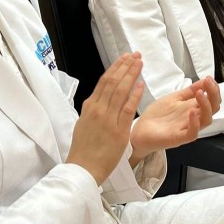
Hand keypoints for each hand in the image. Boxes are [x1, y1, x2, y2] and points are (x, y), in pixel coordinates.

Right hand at [68, 53, 144, 183]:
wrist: (82, 169)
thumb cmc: (84, 150)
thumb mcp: (83, 124)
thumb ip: (93, 111)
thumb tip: (99, 100)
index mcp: (89, 107)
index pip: (104, 81)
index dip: (116, 68)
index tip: (124, 58)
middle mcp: (97, 109)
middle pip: (113, 82)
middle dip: (125, 66)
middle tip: (135, 55)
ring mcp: (107, 119)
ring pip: (120, 91)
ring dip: (131, 75)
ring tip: (140, 63)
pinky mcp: (118, 130)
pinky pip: (128, 108)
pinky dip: (134, 95)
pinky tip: (141, 84)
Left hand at [130, 76, 218, 161]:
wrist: (139, 131)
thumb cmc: (157, 116)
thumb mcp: (174, 98)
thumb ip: (189, 91)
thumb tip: (204, 80)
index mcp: (193, 109)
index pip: (212, 101)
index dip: (214, 90)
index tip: (209, 78)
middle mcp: (193, 119)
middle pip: (213, 109)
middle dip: (213, 94)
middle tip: (208, 83)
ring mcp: (186, 128)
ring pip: (206, 121)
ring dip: (206, 106)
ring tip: (200, 94)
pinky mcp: (178, 138)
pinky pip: (192, 134)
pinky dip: (195, 123)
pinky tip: (192, 112)